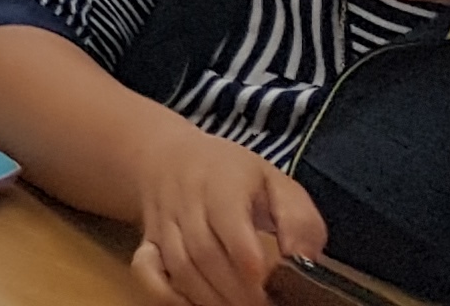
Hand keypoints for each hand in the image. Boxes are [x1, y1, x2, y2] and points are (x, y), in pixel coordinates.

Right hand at [125, 125, 323, 305]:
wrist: (165, 157)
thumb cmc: (233, 175)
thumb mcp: (275, 181)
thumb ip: (297, 219)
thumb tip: (304, 260)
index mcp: (221, 182)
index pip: (228, 221)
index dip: (248, 259)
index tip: (270, 286)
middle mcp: (185, 201)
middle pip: (203, 252)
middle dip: (236, 291)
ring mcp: (162, 223)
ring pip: (179, 266)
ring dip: (210, 298)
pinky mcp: (147, 242)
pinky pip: (145, 270)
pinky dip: (165, 294)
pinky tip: (192, 305)